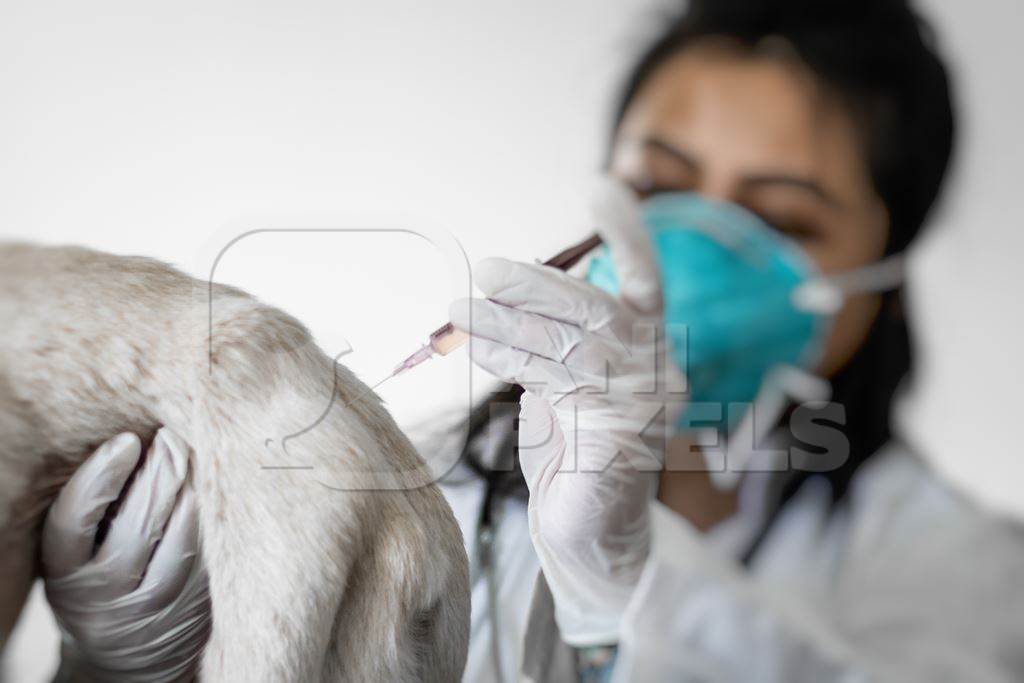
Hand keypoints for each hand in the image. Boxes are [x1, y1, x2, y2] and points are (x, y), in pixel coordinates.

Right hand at [42, 428, 210, 682]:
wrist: (125, 652)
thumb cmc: (102, 577)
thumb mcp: (84, 550)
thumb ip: (100, 506)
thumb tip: (140, 441)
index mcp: (66, 569)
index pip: (75, 517)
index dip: (101, 474)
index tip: (128, 439)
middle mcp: (102, 593)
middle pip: (137, 524)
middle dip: (161, 473)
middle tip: (172, 437)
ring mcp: (147, 608)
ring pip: (179, 543)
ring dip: (192, 495)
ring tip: (196, 461)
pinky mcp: (188, 613)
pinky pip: (207, 562)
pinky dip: (212, 526)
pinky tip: (216, 498)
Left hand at [449, 177, 683, 644]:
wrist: (589, 533)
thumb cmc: (573, 455)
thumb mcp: (563, 382)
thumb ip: (554, 339)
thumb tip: (505, 292)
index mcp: (646, 347)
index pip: (648, 280)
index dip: (628, 234)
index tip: (603, 187)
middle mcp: (655, 368)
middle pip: (603, 308)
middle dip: (542, 284)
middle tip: (489, 269)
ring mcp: (644, 402)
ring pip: (575, 343)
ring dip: (510, 321)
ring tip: (458, 308)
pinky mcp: (622, 433)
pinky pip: (560, 380)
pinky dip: (513, 356)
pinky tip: (478, 345)